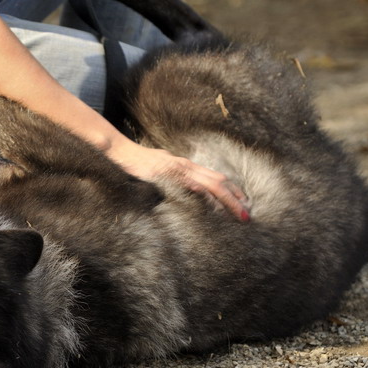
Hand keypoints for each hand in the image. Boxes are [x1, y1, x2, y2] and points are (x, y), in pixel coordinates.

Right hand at [108, 141, 250, 221]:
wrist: (120, 152)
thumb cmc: (137, 164)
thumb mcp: (160, 173)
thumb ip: (173, 181)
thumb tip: (182, 193)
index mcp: (186, 167)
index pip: (216, 178)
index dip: (232, 190)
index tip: (243, 203)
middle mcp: (186, 166)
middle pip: (219, 181)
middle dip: (235, 198)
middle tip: (247, 215)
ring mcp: (177, 169)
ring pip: (210, 183)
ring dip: (227, 199)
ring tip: (238, 213)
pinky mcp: (167, 173)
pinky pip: (190, 184)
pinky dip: (204, 193)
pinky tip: (213, 203)